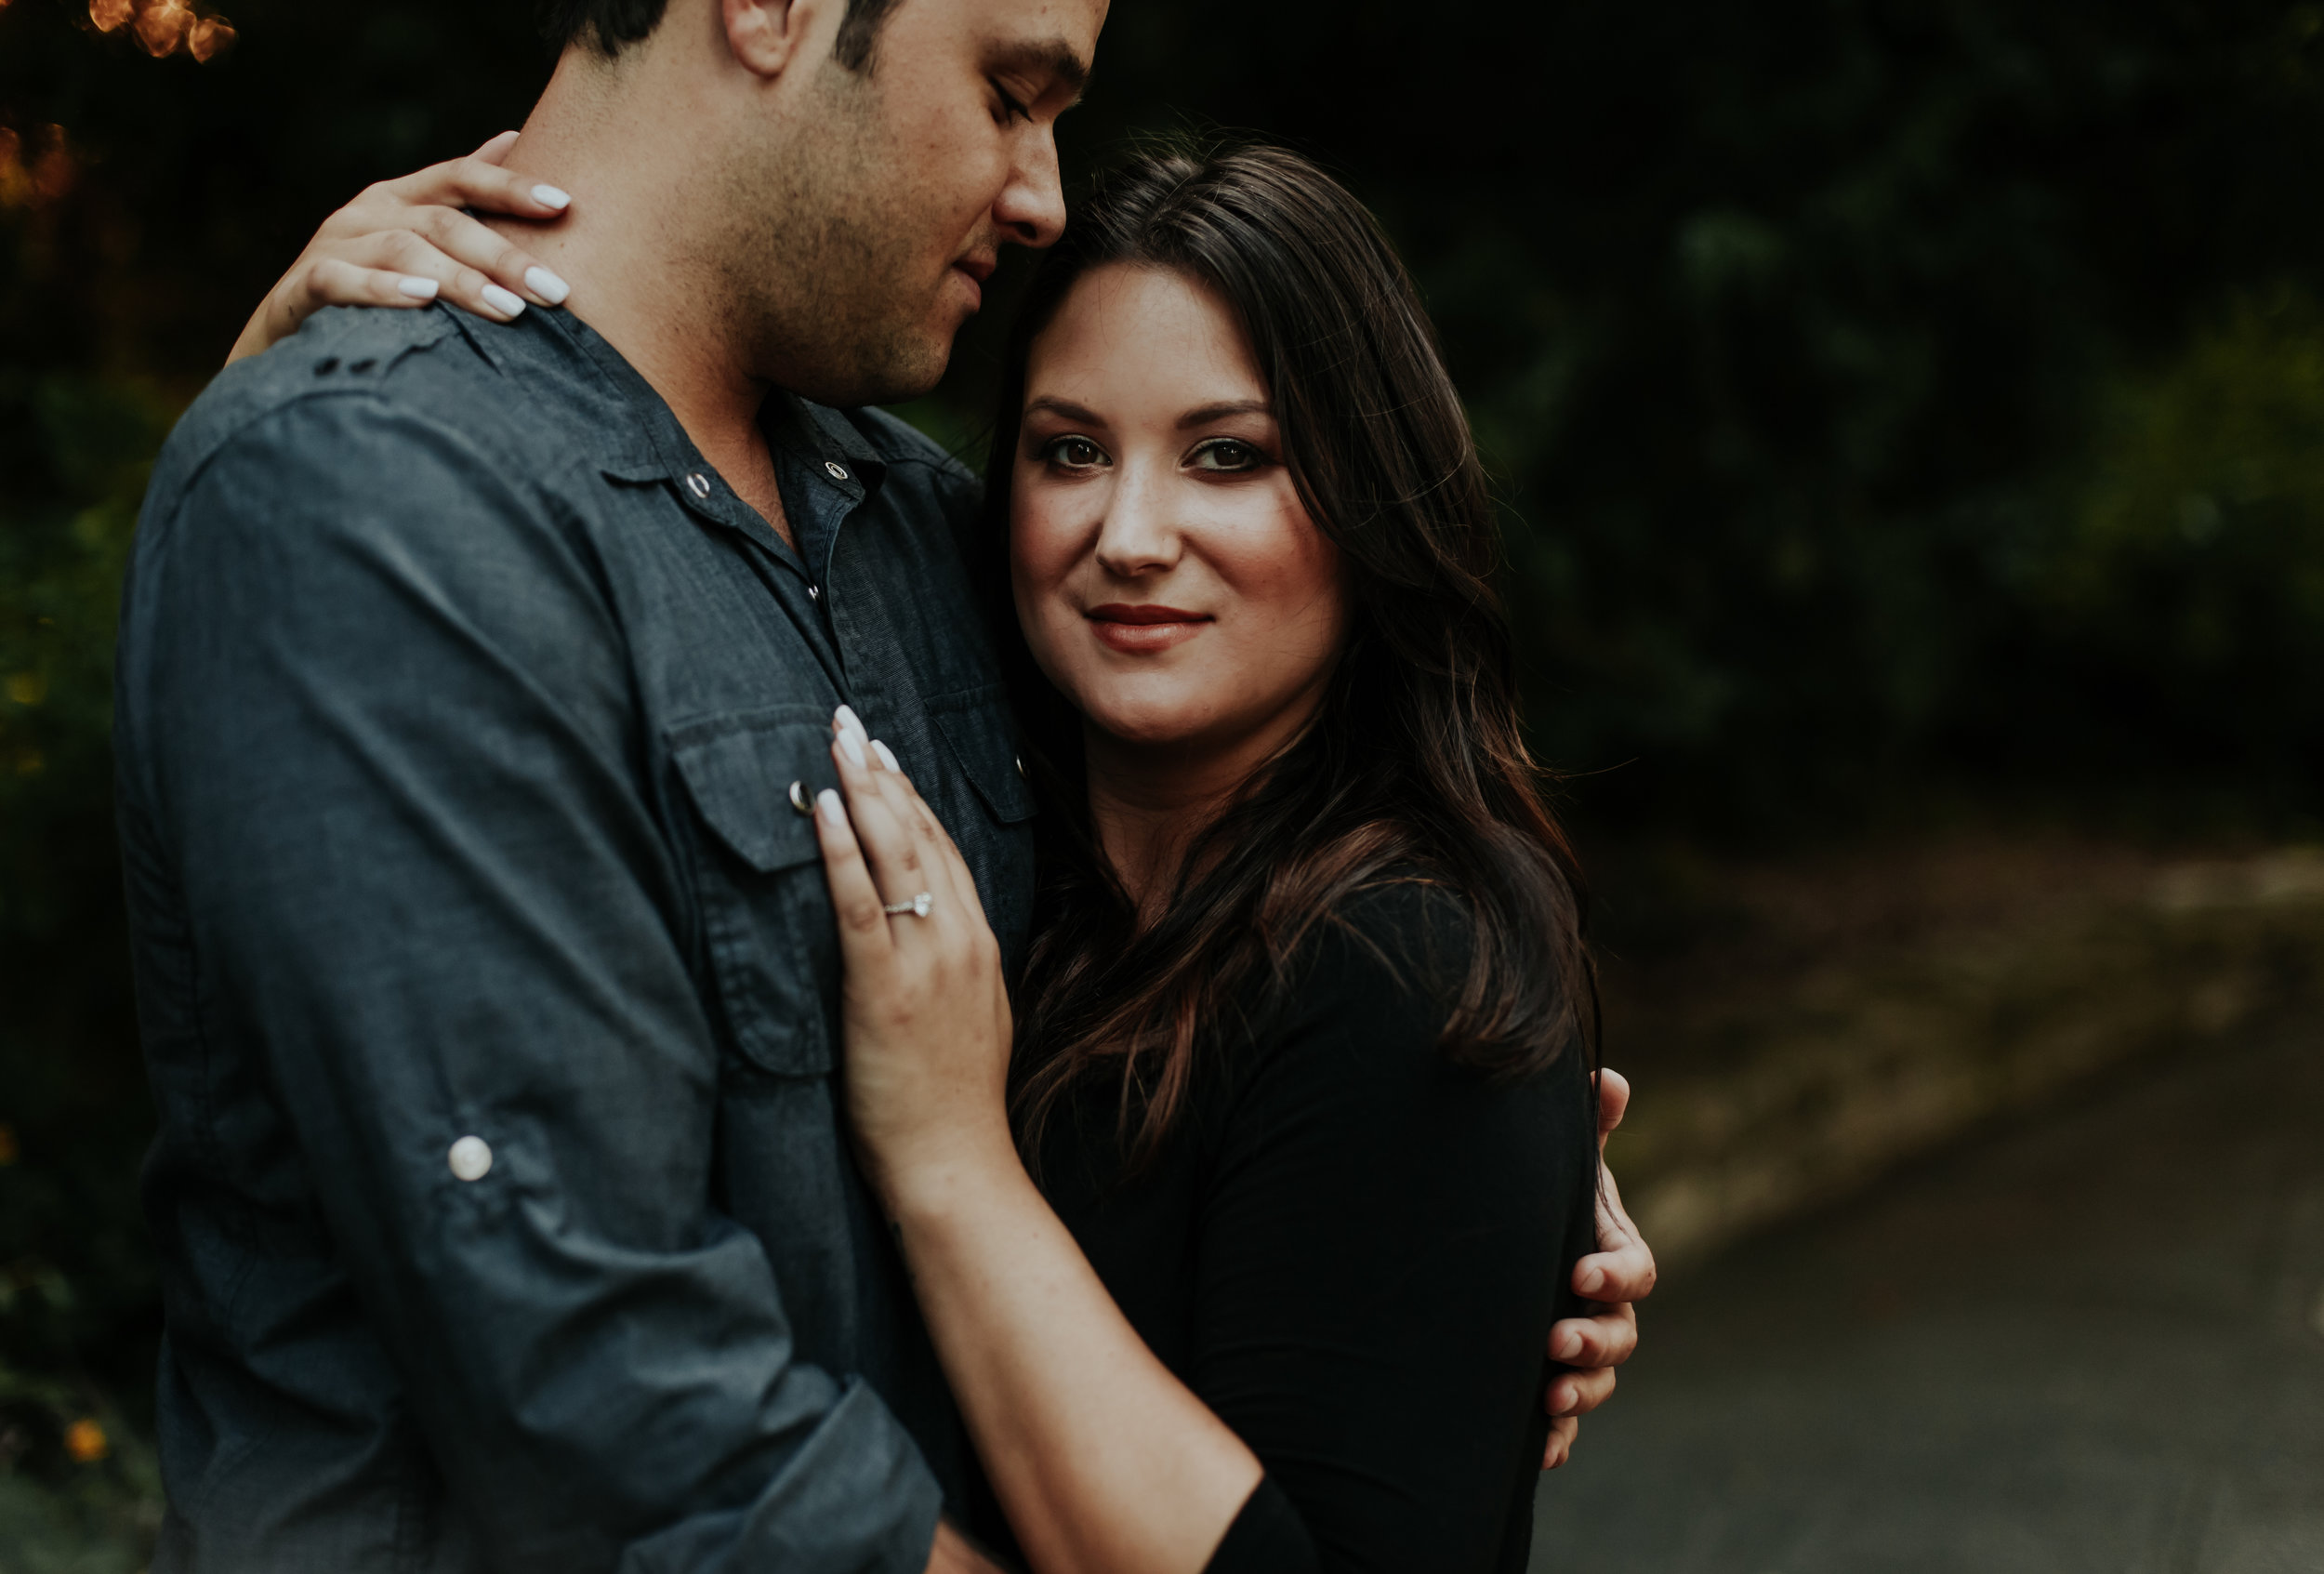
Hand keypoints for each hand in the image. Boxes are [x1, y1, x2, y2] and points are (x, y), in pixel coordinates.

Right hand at [226, 132, 575, 364]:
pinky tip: (424, 300)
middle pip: (444, 221)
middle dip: (504, 256)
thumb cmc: (370, 285)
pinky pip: (342, 281)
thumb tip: (517, 139)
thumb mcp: (416, 238)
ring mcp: (333, 245)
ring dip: (460, 280)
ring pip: (403, 251)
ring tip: (509, 309)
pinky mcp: (303, 285)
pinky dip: (384, 289)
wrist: (284, 335)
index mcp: (400, 197)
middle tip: (555, 291)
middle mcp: (367, 212)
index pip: (460, 176)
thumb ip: (464, 197)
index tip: (563, 203)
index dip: (510, 186)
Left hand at [810, 708, 1015, 1211]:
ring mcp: (926, 963)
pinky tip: (824, 809)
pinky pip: (860, 906)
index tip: (884, 754)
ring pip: (896, 857)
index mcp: (980, 946)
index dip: (912, 797)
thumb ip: (956, 971)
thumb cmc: (953, 1107)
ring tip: (835, 743)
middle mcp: (959, 942)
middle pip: (921, 836)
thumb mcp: (974, 1021)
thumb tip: (929, 939)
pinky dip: (841, 852)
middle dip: (883, 773)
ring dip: (862, 791)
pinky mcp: (884, 991)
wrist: (957, 1167)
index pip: (945, 850)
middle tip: (850, 722)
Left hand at [1541, 1066, 1656, 1468]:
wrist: (1490, 1242)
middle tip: (1554, 1340)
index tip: (1580, 1272)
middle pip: (1618, 1335)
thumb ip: (1583, 1125)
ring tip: (1547, 1396)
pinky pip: (1562, 1421)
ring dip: (1579, 1392)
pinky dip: (1554, 1437)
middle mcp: (1600, 1308)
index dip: (1614, 1274)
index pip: (1632, 1272)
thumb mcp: (1554, 1160)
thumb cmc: (1534, 1195)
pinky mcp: (1545, 1385)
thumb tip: (1608, 1076)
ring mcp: (1575, 1350)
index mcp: (1609, 1254)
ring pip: (1595, 1382)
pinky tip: (1538, 1450)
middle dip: (1593, 1341)